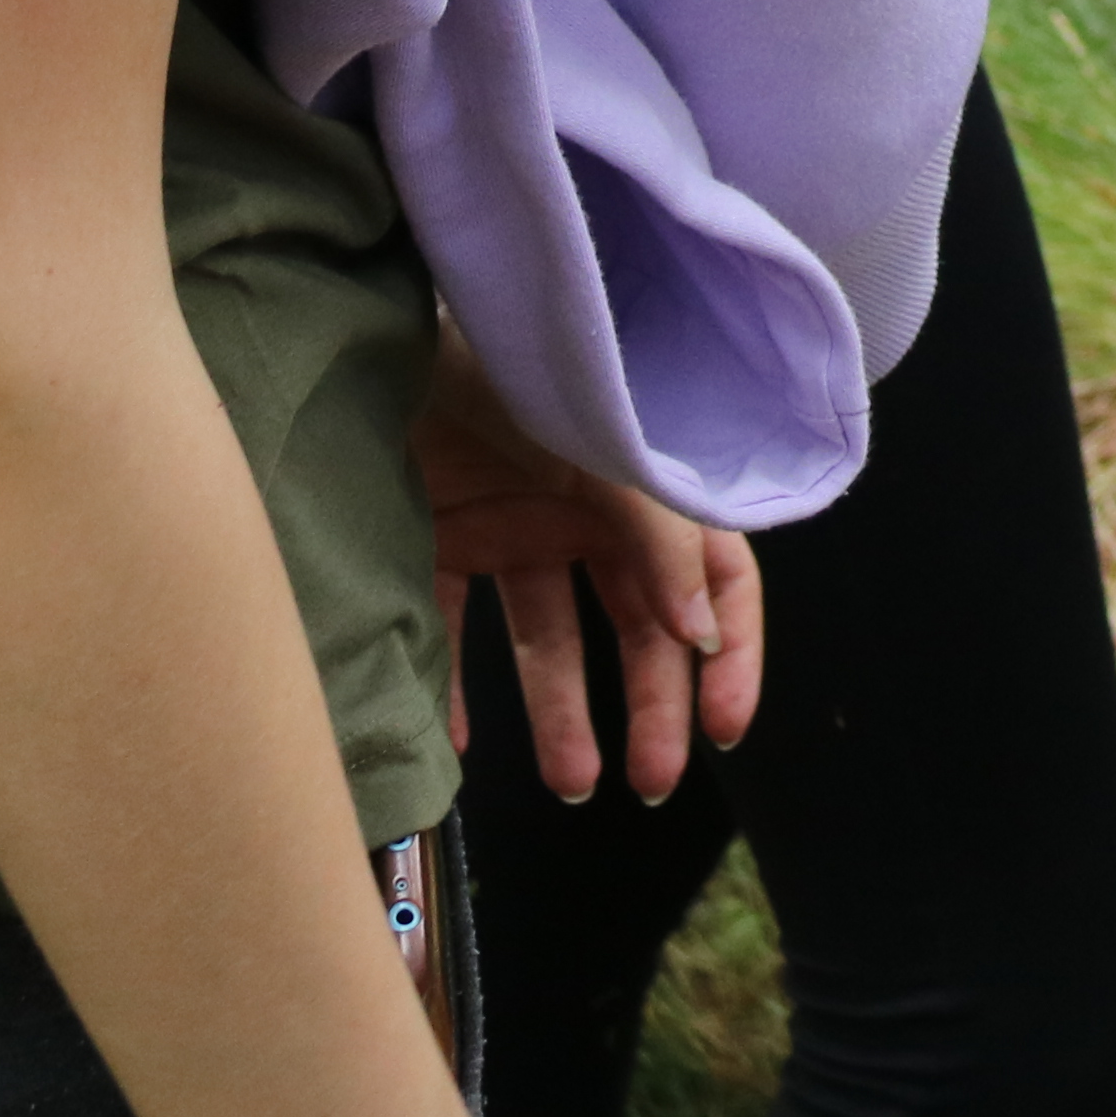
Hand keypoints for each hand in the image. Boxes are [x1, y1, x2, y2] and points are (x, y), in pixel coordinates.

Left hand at [415, 330, 760, 802]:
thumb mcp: (609, 451)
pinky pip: (452, 626)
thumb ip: (660, 541)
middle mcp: (589, 509)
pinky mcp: (441, 535)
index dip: (729, 653)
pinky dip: (455, 689)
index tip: (723, 728)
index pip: (714, 580)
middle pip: (635, 623)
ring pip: (550, 637)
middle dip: (652, 706)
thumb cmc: (519, 367)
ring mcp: (513, 524)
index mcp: (647, 484)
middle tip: (653, 785)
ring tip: (572, 785)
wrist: (386, 332)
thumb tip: (702, 634)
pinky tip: (461, 748)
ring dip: (565, 713)